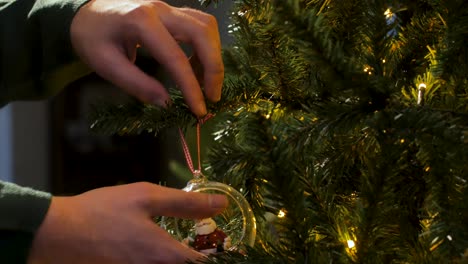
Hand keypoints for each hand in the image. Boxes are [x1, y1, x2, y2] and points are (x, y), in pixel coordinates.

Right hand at [28, 182, 227, 263]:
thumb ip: (186, 202)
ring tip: (184, 238)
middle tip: (206, 236)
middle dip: (200, 253)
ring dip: (182, 255)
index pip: (206, 263)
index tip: (227, 240)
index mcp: (166, 255)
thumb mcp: (146, 197)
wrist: (56, 233)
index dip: (221, 253)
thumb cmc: (102, 211)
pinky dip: (163, 256)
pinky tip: (157, 243)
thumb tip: (221, 204)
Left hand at [70, 0, 223, 116]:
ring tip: (204, 82)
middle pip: (202, 33)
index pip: (176, 57)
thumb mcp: (105, 64)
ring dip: (213, 56)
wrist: (84, 13)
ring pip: (206, 26)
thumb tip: (166, 104)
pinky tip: (195, 67)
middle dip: (213, 67)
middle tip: (212, 96)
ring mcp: (168, 8)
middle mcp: (160, 9)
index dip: (191, 87)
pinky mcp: (172, 12)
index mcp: (140, 21)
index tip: (198, 110)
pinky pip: (199, 25)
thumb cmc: (91, 37)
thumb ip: (137, 84)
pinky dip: (206, 48)